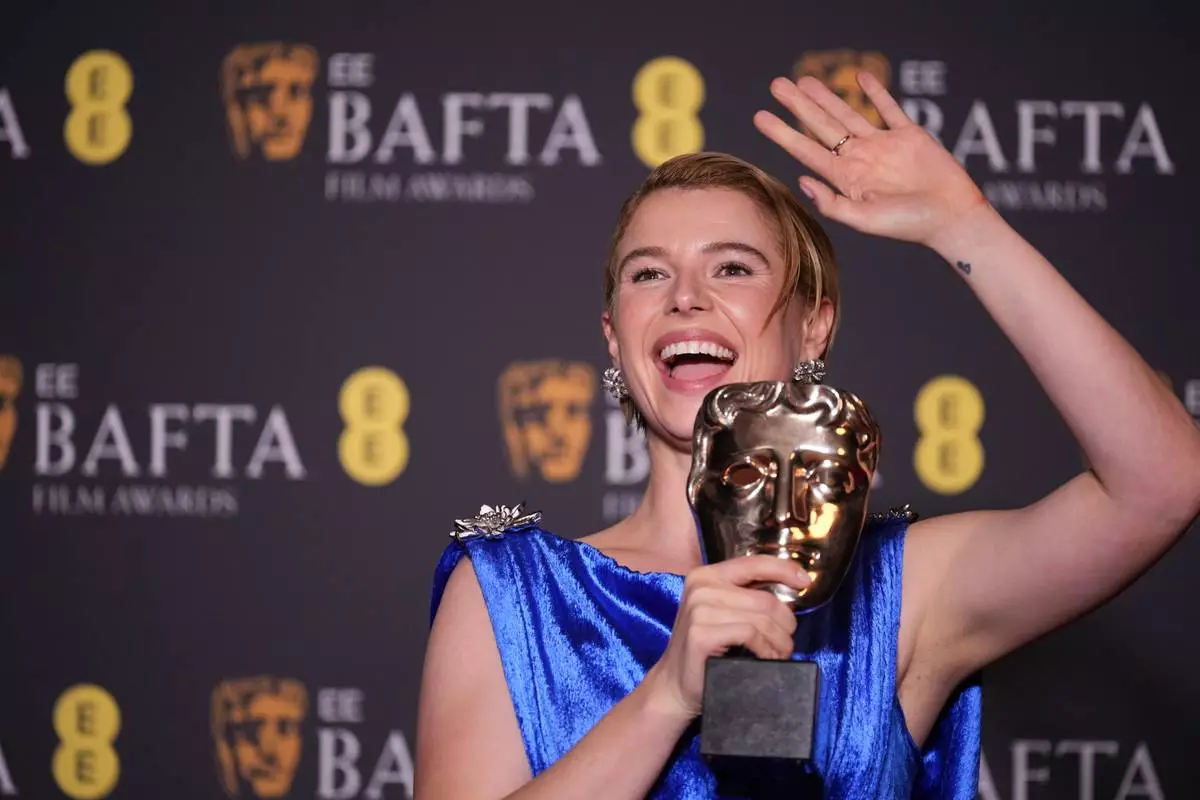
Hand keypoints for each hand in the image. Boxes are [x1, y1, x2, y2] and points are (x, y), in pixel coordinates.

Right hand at [643, 555, 808, 720]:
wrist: (675, 684)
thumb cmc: (706, 650)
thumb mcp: (722, 613)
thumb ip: (746, 597)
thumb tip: (789, 594)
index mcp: (706, 575)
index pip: (754, 563)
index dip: (784, 570)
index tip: (804, 582)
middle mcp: (701, 586)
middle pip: (765, 599)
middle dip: (786, 623)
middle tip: (786, 642)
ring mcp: (699, 609)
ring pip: (762, 619)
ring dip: (779, 641)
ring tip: (780, 653)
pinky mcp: (701, 632)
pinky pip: (751, 634)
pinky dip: (766, 649)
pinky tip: (766, 658)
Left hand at [753, 71, 988, 247]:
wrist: (951, 217)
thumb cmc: (908, 225)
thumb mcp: (863, 220)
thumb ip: (832, 203)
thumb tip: (801, 180)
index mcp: (846, 179)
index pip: (806, 150)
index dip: (782, 133)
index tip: (760, 117)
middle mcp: (860, 159)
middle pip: (821, 126)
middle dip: (798, 105)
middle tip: (776, 85)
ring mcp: (883, 146)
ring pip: (849, 114)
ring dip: (827, 96)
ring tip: (804, 80)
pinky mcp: (909, 136)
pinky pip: (889, 109)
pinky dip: (877, 92)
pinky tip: (861, 77)